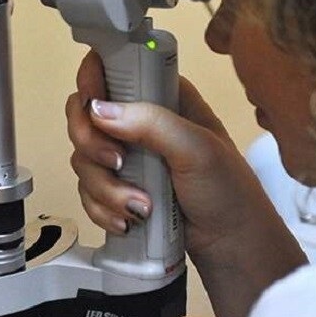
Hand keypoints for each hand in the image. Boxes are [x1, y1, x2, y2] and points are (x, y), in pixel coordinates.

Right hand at [66, 51, 305, 316]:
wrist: (232, 247)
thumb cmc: (227, 190)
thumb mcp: (198, 149)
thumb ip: (151, 123)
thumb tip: (98, 110)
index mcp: (161, 95)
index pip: (110, 68)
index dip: (92, 82)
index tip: (92, 107)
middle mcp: (138, 120)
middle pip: (84, 114)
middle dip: (92, 144)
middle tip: (118, 163)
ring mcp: (125, 155)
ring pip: (83, 158)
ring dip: (104, 188)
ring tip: (140, 208)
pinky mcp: (117, 188)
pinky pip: (87, 191)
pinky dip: (102, 208)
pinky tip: (128, 222)